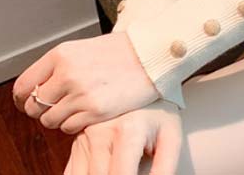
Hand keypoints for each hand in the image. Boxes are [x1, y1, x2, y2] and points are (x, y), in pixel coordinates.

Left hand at [12, 32, 160, 133]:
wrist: (153, 54)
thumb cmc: (123, 50)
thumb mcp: (85, 48)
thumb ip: (60, 66)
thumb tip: (38, 89)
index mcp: (62, 54)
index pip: (23, 86)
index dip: (25, 98)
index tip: (31, 101)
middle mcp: (67, 73)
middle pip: (34, 106)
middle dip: (43, 109)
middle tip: (60, 104)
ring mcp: (81, 93)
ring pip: (50, 120)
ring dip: (60, 117)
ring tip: (79, 105)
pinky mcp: (95, 110)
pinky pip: (69, 128)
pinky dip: (75, 123)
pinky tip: (90, 110)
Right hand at [62, 99, 182, 174]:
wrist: (142, 78)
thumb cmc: (160, 110)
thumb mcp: (171, 136)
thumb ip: (164, 168)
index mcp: (128, 132)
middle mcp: (100, 133)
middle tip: (131, 168)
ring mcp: (84, 137)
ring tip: (119, 167)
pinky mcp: (76, 142)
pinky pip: (71, 173)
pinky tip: (104, 169)